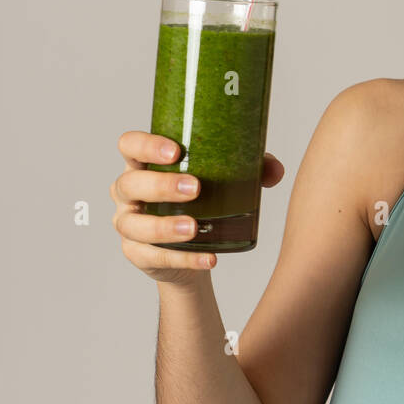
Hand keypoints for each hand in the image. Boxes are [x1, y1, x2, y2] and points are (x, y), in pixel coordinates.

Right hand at [111, 131, 285, 285]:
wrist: (194, 246)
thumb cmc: (204, 198)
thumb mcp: (224, 179)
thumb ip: (250, 169)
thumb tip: (276, 170)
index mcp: (144, 164)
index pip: (130, 145)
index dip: (145, 145)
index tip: (175, 152)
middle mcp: (128, 192)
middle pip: (130, 184)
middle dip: (160, 185)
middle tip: (195, 188)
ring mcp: (129, 223)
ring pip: (135, 224)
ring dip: (164, 227)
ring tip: (195, 228)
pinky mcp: (137, 253)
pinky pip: (155, 257)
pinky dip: (184, 259)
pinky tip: (208, 259)